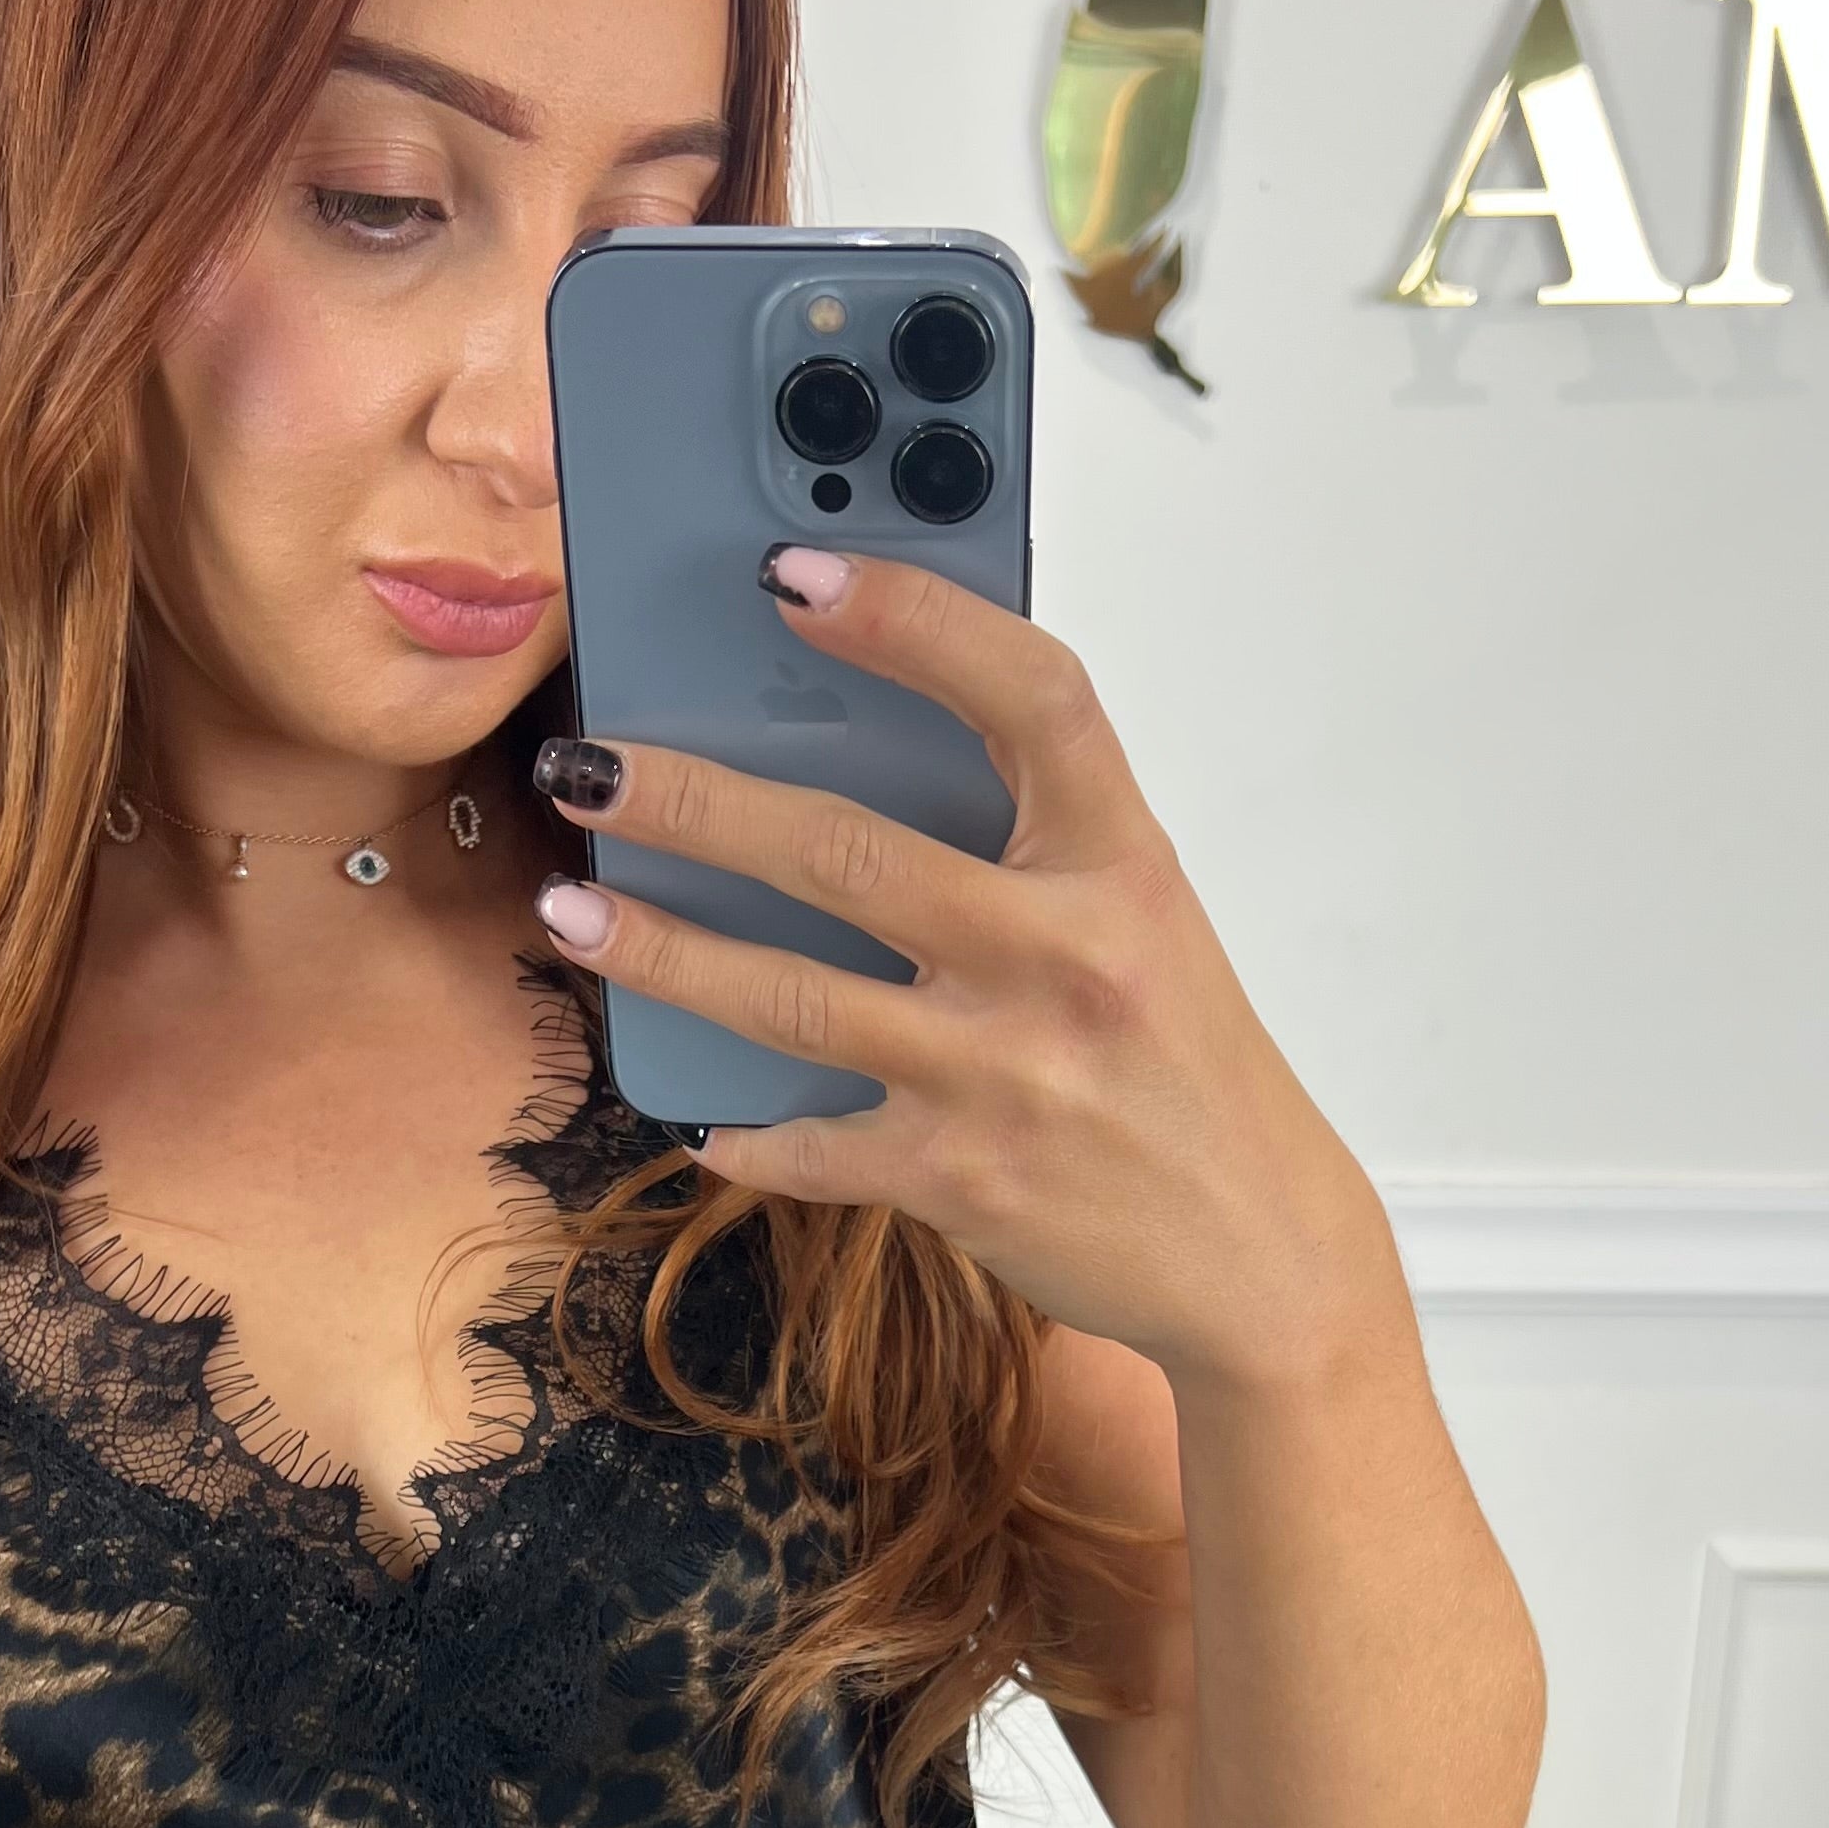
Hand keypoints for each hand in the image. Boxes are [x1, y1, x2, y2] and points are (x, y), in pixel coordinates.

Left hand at [531, 543, 1404, 1396]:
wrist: (1258, 1251)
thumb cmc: (1183, 1065)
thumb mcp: (1139, 921)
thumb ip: (1028, 839)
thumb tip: (851, 753)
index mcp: (1122, 863)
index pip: (1030, 695)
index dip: (913, 622)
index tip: (797, 576)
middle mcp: (1067, 957)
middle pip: (850, 853)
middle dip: (694, 802)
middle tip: (592, 763)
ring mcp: (1007, 1072)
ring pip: (793, 997)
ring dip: (662, 949)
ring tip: (570, 909)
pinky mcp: (961, 1176)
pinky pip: (811, 1146)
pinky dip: (742, 1132)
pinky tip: (691, 1114)